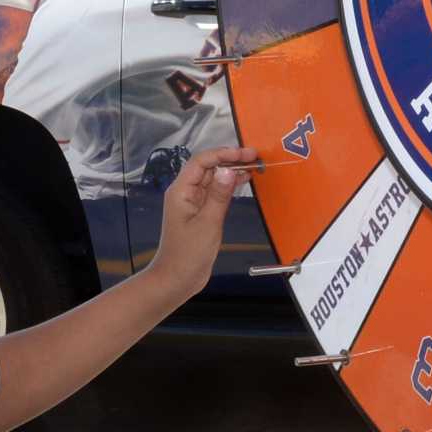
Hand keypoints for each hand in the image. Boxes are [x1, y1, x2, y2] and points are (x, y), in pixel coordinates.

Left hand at [144, 145, 259, 306]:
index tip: (245, 153)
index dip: (223, 153)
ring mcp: (193, 203)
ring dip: (231, 171)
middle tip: (254, 157)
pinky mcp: (200, 213)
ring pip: (212, 179)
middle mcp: (185, 193)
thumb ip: (219, 195)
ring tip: (253, 166)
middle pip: (207, 167)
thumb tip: (229, 169)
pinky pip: (215, 193)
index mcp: (181, 191)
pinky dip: (229, 186)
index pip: (201, 162)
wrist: (177, 278)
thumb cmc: (188, 254)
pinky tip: (243, 181)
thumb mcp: (208, 223)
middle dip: (230, 159)